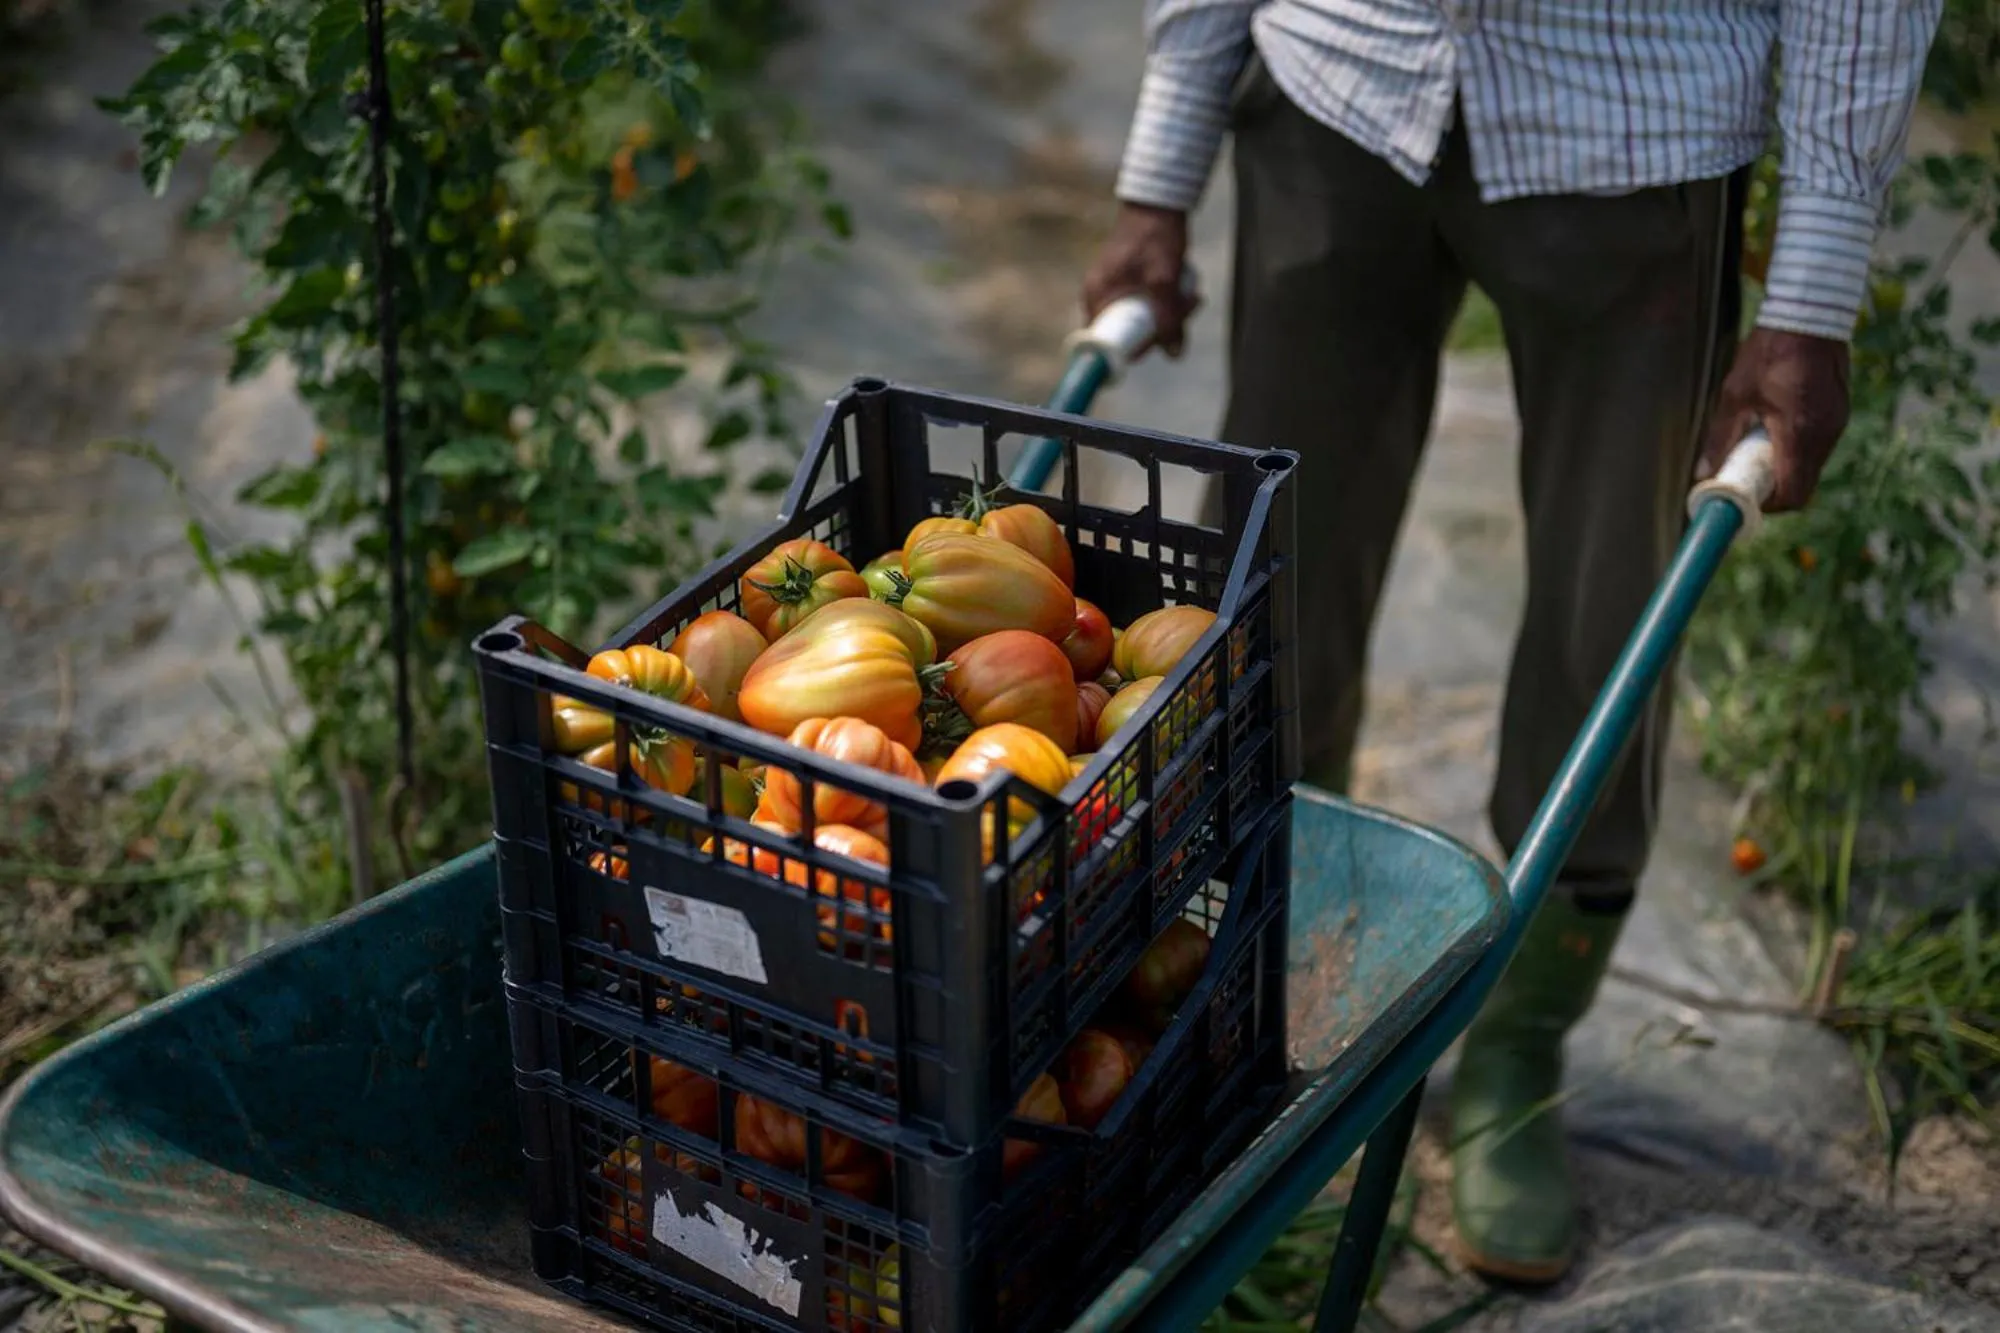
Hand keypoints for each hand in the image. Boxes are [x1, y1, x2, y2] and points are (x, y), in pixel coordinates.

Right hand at [1081, 202, 1198, 357]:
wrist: (1157, 200)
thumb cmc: (1154, 235)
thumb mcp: (1164, 279)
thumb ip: (1168, 318)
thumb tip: (1174, 355)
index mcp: (1097, 296)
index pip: (1109, 342)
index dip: (1139, 347)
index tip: (1164, 340)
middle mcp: (1100, 296)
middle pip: (1130, 332)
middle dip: (1163, 327)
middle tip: (1190, 309)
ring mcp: (1114, 288)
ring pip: (1143, 318)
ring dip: (1171, 314)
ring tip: (1194, 296)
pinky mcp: (1128, 282)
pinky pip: (1147, 304)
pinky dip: (1167, 302)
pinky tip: (1185, 290)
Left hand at [1699, 327, 1850, 512]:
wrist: (1810, 314)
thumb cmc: (1769, 353)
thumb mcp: (1735, 396)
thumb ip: (1720, 438)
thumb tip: (1703, 474)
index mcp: (1800, 434)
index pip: (1793, 494)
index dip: (1768, 505)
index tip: (1745, 496)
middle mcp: (1826, 434)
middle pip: (1804, 484)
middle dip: (1774, 488)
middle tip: (1746, 475)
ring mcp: (1837, 423)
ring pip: (1812, 466)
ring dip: (1785, 467)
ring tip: (1757, 448)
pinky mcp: (1840, 412)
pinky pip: (1819, 445)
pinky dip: (1797, 449)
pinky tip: (1776, 430)